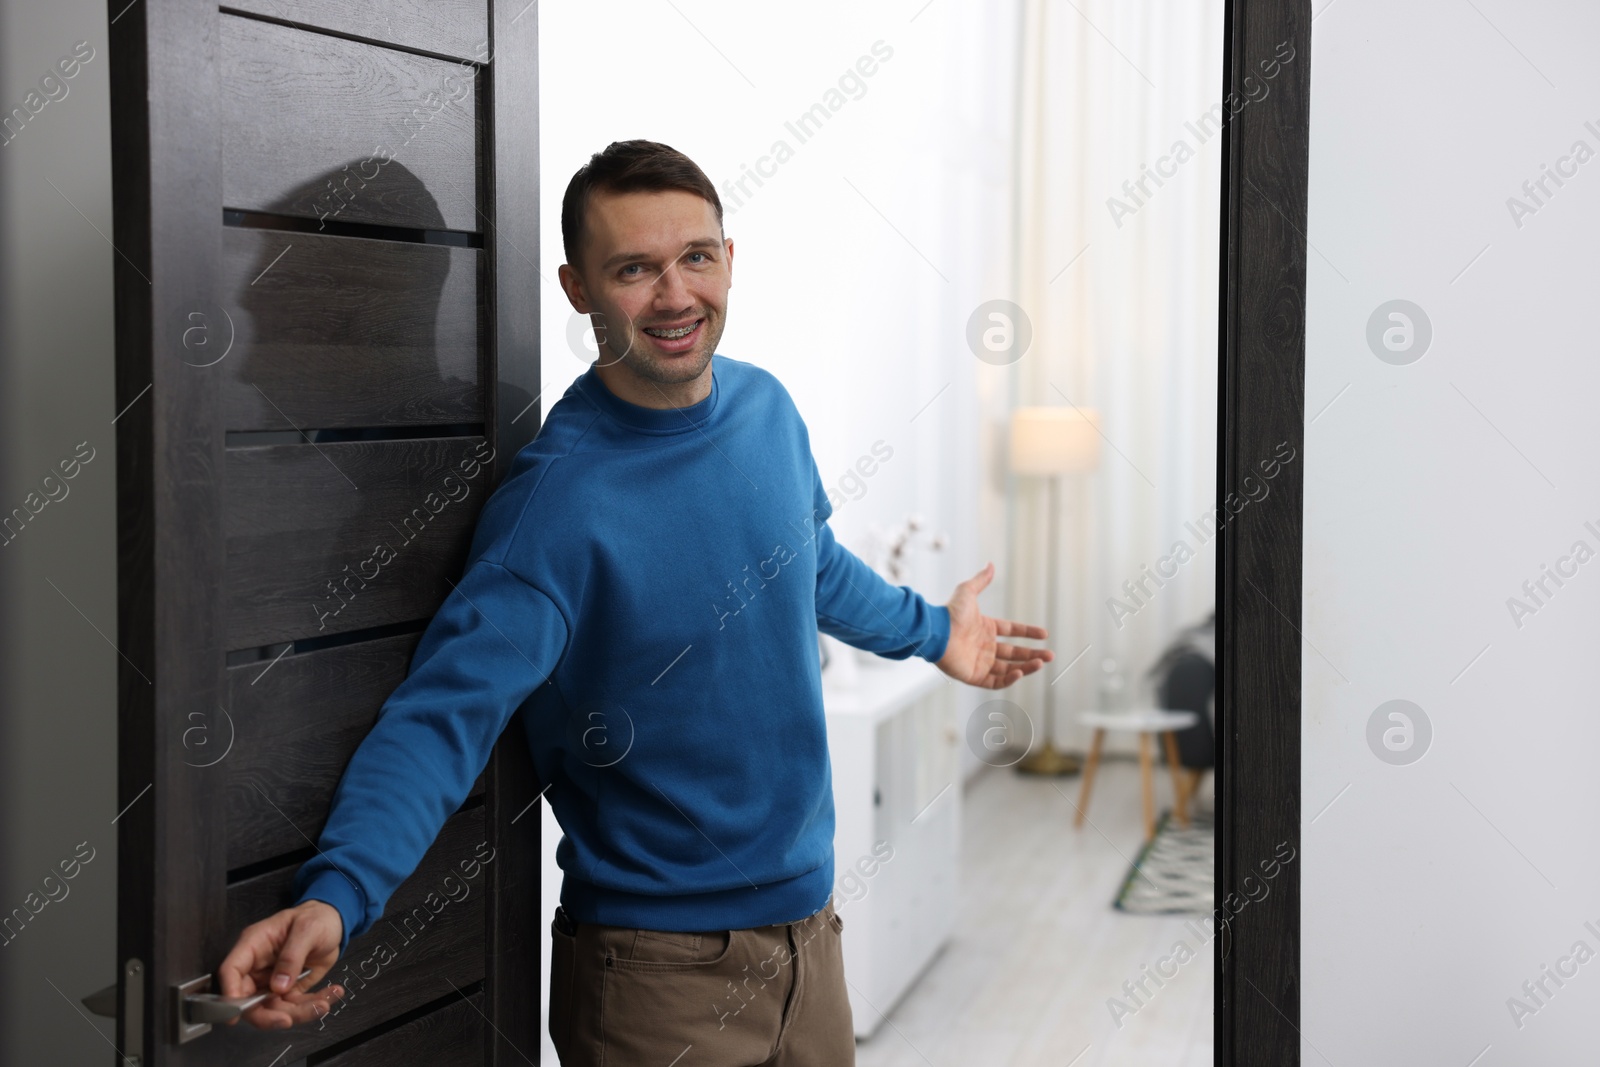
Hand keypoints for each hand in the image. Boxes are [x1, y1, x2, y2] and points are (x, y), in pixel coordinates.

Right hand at [217, 900, 345, 1029]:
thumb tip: (278, 987)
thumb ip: (292, 956)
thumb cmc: (315, 918)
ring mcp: (272, 982)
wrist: (333, 923)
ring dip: (298, 1013)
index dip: (229, 994)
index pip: (232, 971)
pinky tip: (332, 995)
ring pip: (275, 1009)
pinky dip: (313, 1006)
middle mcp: (258, 967)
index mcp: (253, 945)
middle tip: (288, 1020)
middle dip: (267, 1016)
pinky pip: (296, 1006)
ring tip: (322, 1005)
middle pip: (249, 1000)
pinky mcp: (290, 990)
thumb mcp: (307, 929)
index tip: (235, 1015)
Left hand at [936, 562, 1053, 687]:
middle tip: (1050, 655)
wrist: (936, 632)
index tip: (1044, 634)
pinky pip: (996, 681)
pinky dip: (1010, 679)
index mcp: (985, 628)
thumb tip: (990, 564)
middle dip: (1033, 654)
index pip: (1012, 631)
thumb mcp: (968, 592)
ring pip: (1008, 668)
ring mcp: (980, 662)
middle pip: (1014, 653)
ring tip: (1041, 662)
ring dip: (1026, 666)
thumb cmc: (949, 613)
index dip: (1028, 632)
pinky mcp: (974, 675)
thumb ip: (981, 580)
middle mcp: (984, 646)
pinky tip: (1021, 671)